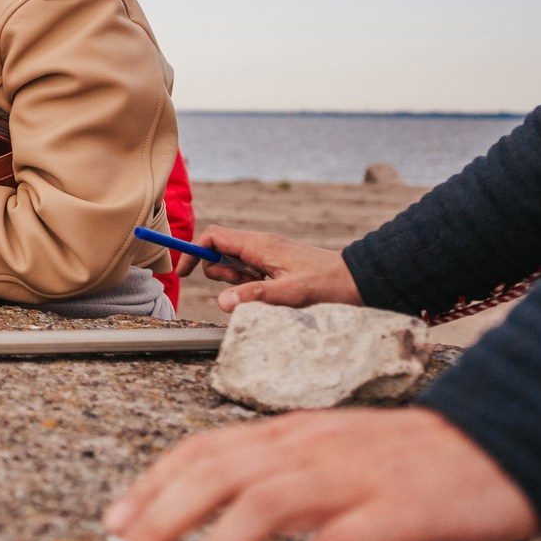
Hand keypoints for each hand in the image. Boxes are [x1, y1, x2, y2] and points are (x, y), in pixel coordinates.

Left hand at [102, 407, 538, 540]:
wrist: (507, 445)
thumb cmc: (415, 461)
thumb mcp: (333, 452)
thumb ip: (277, 470)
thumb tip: (214, 502)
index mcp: (291, 432)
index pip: (202, 449)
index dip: (151, 484)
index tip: (111, 522)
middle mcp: (311, 446)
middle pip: (215, 474)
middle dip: (156, 521)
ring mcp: (353, 475)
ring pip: (262, 506)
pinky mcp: (399, 509)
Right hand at [185, 226, 363, 312]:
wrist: (357, 279)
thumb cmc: (327, 283)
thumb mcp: (290, 293)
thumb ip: (255, 296)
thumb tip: (221, 302)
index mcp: (258, 244)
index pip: (213, 238)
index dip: (193, 253)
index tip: (183, 274)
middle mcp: (260, 245)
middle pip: (220, 253)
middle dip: (221, 275)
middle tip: (244, 290)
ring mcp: (267, 254)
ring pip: (235, 265)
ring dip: (239, 283)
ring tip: (266, 293)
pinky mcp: (275, 263)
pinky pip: (251, 272)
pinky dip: (253, 285)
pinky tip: (274, 294)